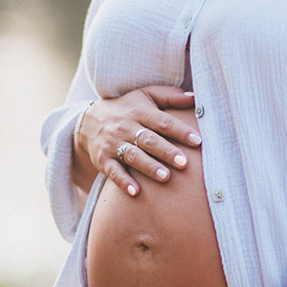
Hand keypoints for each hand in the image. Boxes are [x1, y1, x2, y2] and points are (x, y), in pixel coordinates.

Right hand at [74, 86, 200, 196]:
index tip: (197, 141)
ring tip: (166, 177)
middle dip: (167, 152)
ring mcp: (114, 144)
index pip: (163, 122)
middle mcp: (127, 127)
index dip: (180, 131)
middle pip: (149, 140)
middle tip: (184, 163)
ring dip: (149, 167)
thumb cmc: (127, 108)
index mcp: (141, 112)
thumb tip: (195, 98)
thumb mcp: (146, 95)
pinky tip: (135, 191)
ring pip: (133, 156)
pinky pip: (113, 171)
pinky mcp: (103, 160)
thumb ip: (170, 96)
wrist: (89, 121)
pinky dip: (123, 182)